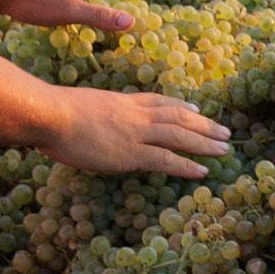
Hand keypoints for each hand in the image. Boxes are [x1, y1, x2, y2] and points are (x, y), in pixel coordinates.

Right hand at [45, 87, 232, 178]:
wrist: (50, 114)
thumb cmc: (51, 112)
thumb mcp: (78, 105)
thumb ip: (91, 113)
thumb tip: (86, 120)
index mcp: (121, 102)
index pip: (158, 102)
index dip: (180, 106)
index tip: (196, 110)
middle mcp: (135, 115)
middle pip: (177, 117)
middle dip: (203, 125)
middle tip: (224, 132)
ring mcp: (135, 133)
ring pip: (179, 136)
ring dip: (204, 143)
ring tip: (224, 149)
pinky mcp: (131, 154)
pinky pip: (167, 160)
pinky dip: (187, 165)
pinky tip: (203, 171)